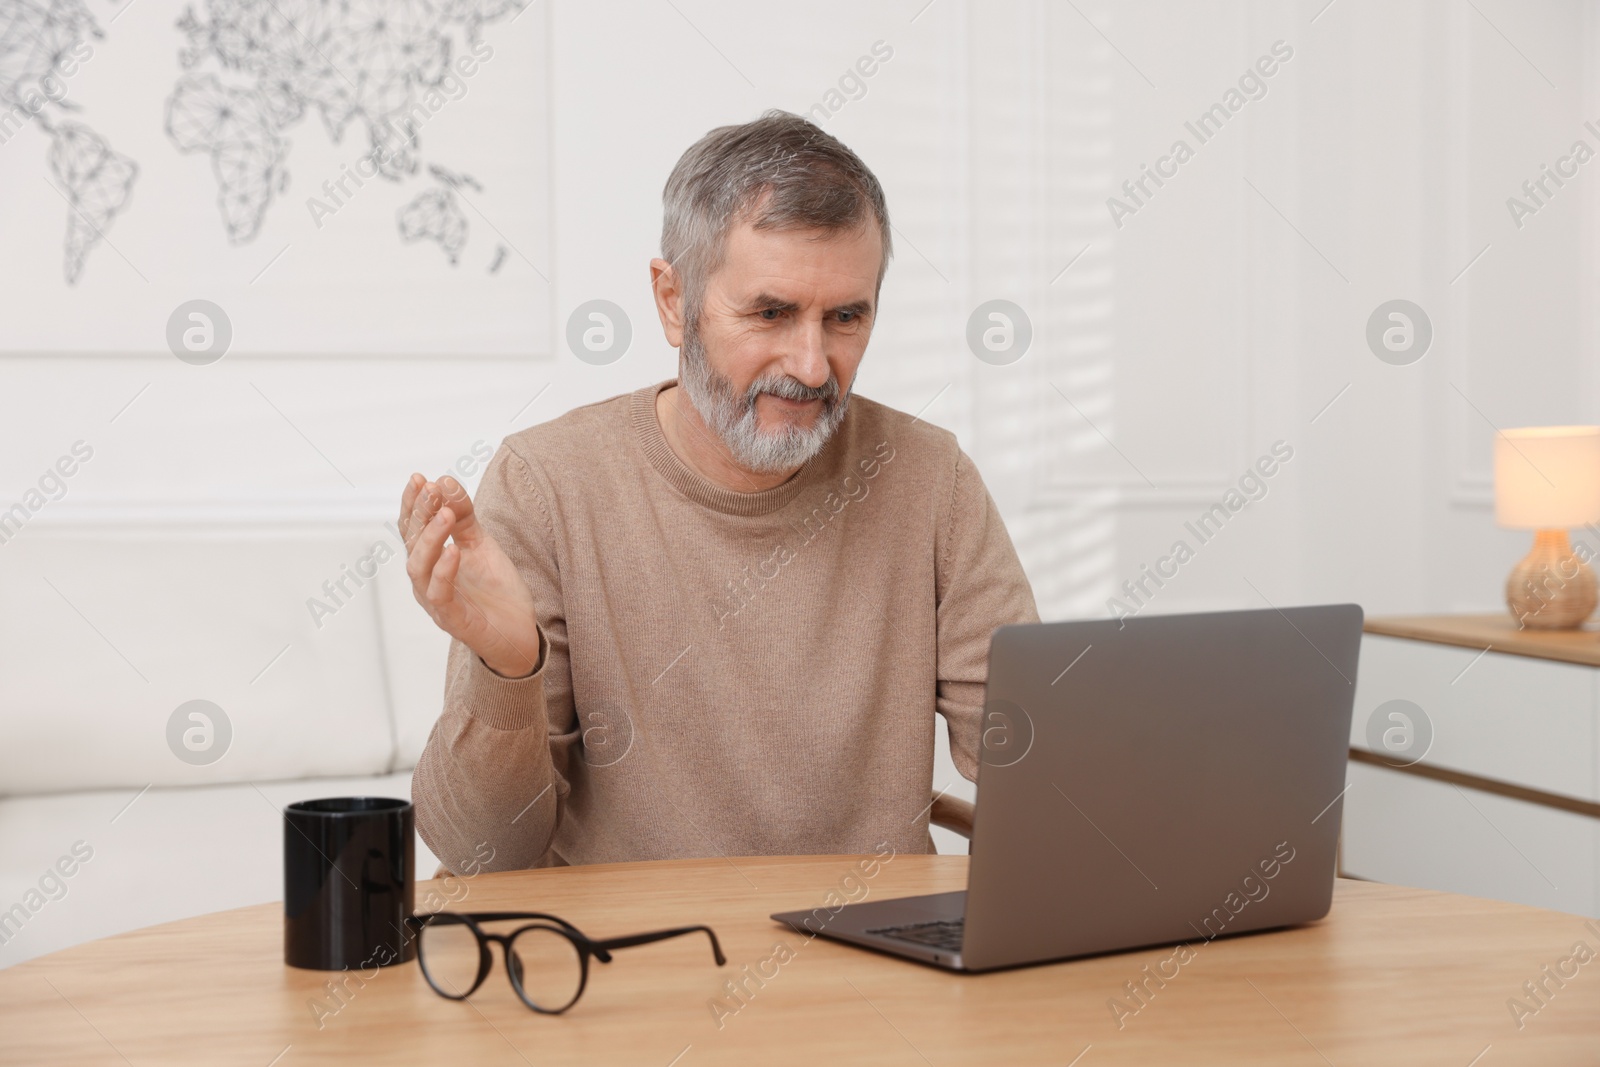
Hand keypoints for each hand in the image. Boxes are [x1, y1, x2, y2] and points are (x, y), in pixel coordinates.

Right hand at [400, 472, 541, 678]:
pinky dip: (444, 571)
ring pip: (419, 567)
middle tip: (430, 489)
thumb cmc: (494, 590)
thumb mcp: (481, 544)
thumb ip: (464, 516)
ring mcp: (436, 601)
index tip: (419, 478)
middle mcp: (425, 580)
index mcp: (429, 560)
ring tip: (445, 515)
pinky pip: (439, 594)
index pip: (411, 528)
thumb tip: (445, 480)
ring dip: (430, 538)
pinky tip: (453, 550)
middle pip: (411, 543)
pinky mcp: (453, 619)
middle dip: (419, 514)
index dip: (412, 504)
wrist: (518, 632)